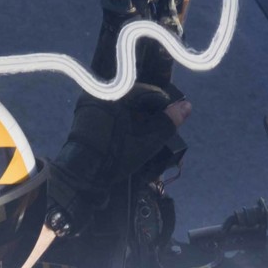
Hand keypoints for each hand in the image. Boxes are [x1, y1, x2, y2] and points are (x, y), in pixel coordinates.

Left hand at [49, 83, 190, 232]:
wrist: (81, 175)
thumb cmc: (114, 158)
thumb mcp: (147, 143)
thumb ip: (168, 123)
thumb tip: (186, 106)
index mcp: (117, 95)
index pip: (150, 92)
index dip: (163, 107)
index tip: (167, 121)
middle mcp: (102, 92)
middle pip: (135, 96)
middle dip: (148, 111)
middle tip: (155, 128)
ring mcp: (90, 101)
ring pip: (123, 101)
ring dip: (135, 113)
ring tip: (142, 131)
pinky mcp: (84, 111)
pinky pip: (109, 107)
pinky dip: (120, 116)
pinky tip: (126, 131)